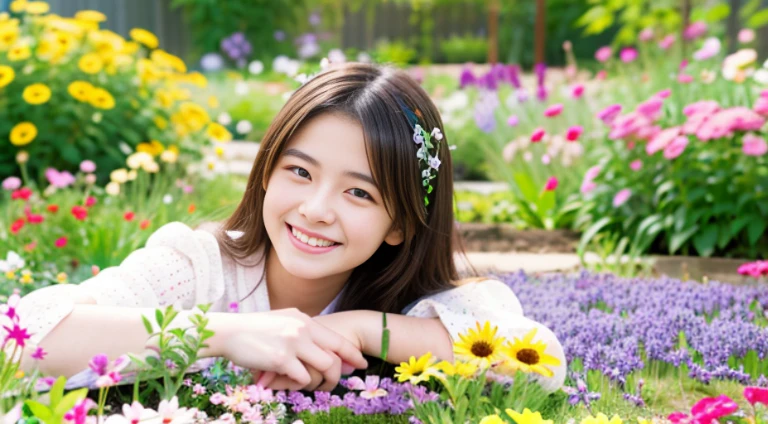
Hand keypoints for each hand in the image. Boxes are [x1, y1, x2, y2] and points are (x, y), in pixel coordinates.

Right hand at [211, 308, 367, 387]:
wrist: (228, 332)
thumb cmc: (255, 329)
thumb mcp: (283, 321)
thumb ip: (303, 331)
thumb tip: (324, 348)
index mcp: (304, 320)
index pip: (337, 338)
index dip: (352, 353)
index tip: (362, 363)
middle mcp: (302, 329)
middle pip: (336, 355)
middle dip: (339, 374)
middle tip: (335, 384)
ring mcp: (293, 343)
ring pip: (325, 367)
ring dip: (321, 381)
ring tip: (311, 386)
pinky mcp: (281, 359)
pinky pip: (302, 377)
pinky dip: (299, 384)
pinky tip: (289, 383)